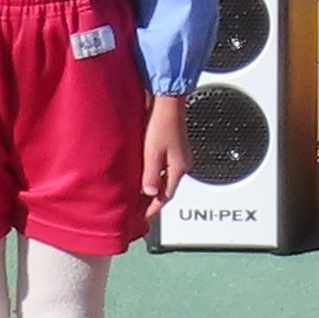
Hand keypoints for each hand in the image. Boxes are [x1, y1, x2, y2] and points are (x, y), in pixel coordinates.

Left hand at [141, 94, 189, 213]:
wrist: (168, 100)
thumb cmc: (162, 122)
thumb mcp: (153, 152)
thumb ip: (151, 175)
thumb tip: (150, 193)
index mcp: (179, 168)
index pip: (166, 196)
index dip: (153, 209)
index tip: (143, 218)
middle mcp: (181, 163)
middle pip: (166, 188)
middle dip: (153, 200)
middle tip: (137, 210)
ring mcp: (178, 155)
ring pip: (164, 178)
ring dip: (152, 187)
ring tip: (137, 194)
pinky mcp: (173, 147)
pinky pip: (163, 167)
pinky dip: (153, 174)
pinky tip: (143, 173)